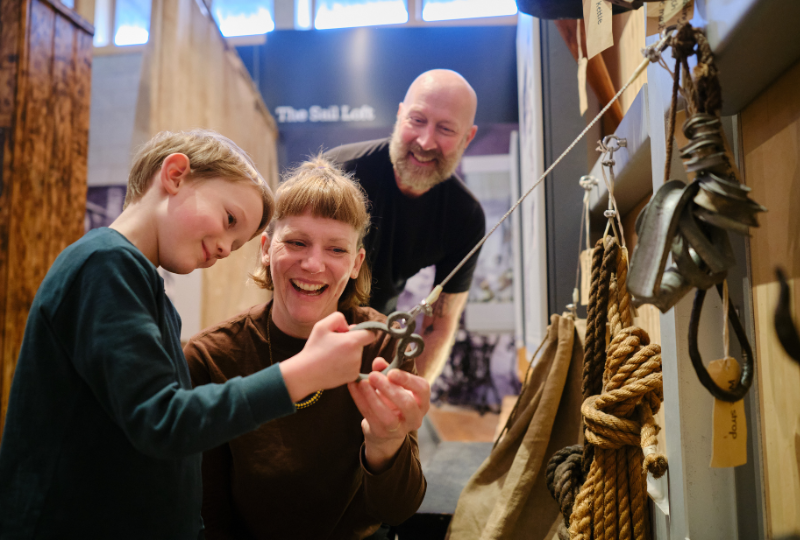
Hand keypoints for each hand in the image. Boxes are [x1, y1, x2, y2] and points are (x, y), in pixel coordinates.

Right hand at [281, 312, 374, 401]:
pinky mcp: (352, 377)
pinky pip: (353, 366)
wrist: (305, 373)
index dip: (362, 331)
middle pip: (361, 344)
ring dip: (348, 354)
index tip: (351, 333)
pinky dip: (346, 365)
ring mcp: (356, 368)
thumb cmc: (313, 348)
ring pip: (356, 356)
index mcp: (352, 342)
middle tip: (333, 344)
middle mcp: (357, 355)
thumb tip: (349, 327)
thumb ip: (338, 318)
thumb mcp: (322, 325)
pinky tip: (332, 365)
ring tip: (331, 356)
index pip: (370, 334)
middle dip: (351, 342)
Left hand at [347, 358, 430, 472]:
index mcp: (422, 401)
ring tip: (362, 383)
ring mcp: (399, 429)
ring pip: (388, 417)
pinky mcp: (381, 433)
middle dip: (389, 388)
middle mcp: (415, 417)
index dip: (407, 379)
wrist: (384, 426)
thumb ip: (387, 371)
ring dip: (373, 398)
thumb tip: (378, 362)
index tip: (391, 372)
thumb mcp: (393, 384)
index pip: (422, 389)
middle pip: (407, 404)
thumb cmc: (392, 399)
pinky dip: (360, 401)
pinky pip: (370, 417)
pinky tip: (353, 387)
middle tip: (373, 375)